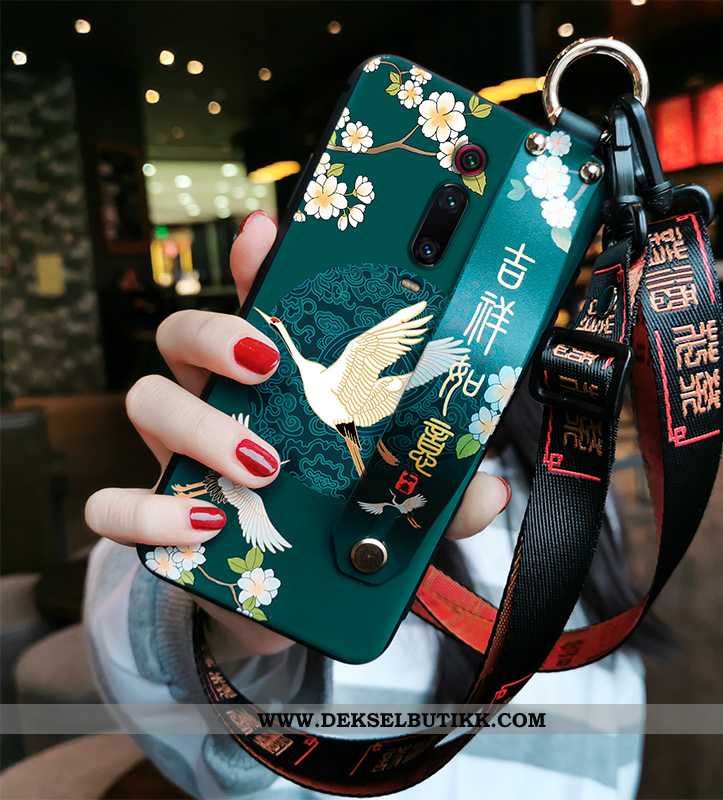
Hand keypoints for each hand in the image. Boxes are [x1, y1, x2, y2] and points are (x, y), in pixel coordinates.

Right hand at [85, 210, 511, 656]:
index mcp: (272, 387)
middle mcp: (218, 405)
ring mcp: (179, 456)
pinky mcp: (158, 519)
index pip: (256, 310)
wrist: (291, 606)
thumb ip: (435, 494)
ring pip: (145, 400)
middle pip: (182, 334)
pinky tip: (202, 523)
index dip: (253, 266)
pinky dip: (147, 512)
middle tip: (268, 364)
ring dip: (198, 425)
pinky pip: (113, 504)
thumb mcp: (392, 507)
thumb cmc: (337, 533)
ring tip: (262, 463)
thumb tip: (489, 485)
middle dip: (215, 334)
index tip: (267, 232)